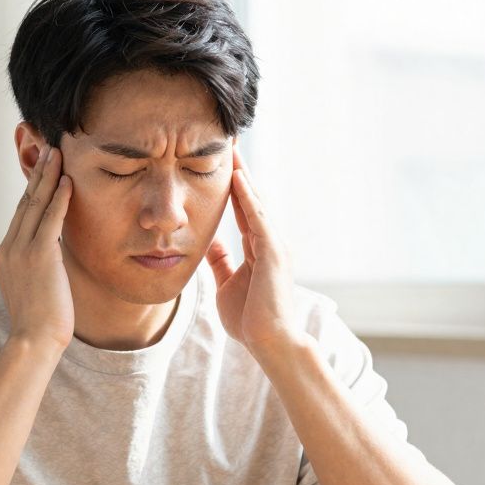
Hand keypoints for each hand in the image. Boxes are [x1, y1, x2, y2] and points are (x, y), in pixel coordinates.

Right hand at [0, 145, 74, 351]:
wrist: (34, 340)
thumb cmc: (40, 321)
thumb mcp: (32, 288)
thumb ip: (36, 267)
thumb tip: (49, 258)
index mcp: (5, 254)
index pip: (21, 213)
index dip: (32, 188)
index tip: (42, 168)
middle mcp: (9, 247)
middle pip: (25, 201)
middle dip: (39, 173)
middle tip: (48, 147)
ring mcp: (22, 250)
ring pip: (36, 204)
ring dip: (49, 176)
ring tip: (58, 153)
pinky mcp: (40, 255)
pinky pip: (51, 219)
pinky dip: (60, 197)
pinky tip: (69, 180)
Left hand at [204, 147, 300, 354]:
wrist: (268, 342)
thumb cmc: (250, 320)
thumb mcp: (226, 285)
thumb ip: (221, 264)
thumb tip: (209, 245)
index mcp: (259, 249)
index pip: (243, 210)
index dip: (232, 187)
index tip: (220, 163)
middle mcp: (269, 242)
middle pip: (250, 199)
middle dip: (239, 172)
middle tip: (228, 143)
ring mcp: (274, 245)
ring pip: (255, 203)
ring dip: (242, 176)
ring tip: (231, 149)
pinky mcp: (273, 252)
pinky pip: (258, 219)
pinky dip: (247, 198)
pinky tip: (237, 178)